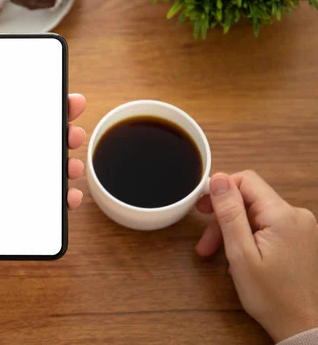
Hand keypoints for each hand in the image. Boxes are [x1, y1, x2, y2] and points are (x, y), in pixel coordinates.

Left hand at [0, 67, 86, 289]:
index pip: (19, 119)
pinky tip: (70, 195)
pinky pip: (49, 203)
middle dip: (64, 132)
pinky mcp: (19, 212)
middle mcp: (2, 164)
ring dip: (68, 164)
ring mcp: (12, 189)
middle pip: (41, 143)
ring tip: (72, 164)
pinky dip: (65, 198)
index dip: (43, 107)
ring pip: (50, 171)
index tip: (61, 96)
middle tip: (73, 129)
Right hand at [195, 171, 317, 341]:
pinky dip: (248, 235)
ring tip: (215, 254)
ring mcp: (300, 226)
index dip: (220, 190)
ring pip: (255, 213)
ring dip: (232, 229)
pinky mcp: (299, 237)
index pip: (246, 180)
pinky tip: (238, 255)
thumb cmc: (271, 296)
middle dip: (223, 217)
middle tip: (205, 242)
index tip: (202, 210)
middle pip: (249, 199)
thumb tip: (219, 179)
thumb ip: (229, 213)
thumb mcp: (240, 254)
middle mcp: (296, 214)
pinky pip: (266, 224)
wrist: (301, 324)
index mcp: (282, 215)